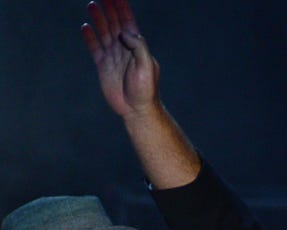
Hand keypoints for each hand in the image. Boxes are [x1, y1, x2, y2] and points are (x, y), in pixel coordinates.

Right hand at [81, 0, 159, 119]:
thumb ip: (138, 47)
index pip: (128, 22)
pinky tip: (85, 27)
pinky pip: (95, 48)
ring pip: (104, 33)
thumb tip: (124, 32)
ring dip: (98, 19)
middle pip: (114, 24)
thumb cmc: (146, 90)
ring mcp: (113, 57)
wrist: (136, 109)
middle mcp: (125, 49)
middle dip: (108, 8)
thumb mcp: (147, 66)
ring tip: (91, 4)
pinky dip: (90, 38)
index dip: (122, 8)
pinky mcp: (103, 67)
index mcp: (137, 47)